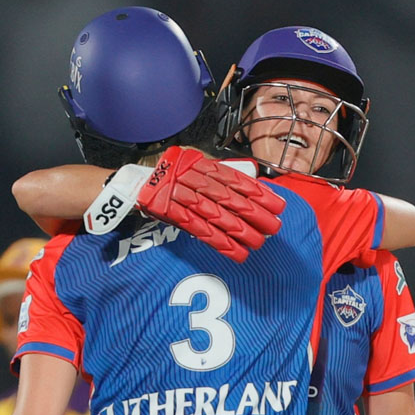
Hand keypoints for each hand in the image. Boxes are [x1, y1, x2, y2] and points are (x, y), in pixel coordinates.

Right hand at [136, 147, 284, 261]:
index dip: (259, 193)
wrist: (136, 183)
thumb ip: (219, 173)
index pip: (236, 180)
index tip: (278, 205)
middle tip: (274, 227)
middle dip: (255, 214)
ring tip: (259, 243)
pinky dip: (220, 242)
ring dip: (241, 232)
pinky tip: (236, 252)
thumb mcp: (195, 163)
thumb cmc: (170, 174)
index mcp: (203, 165)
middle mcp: (195, 179)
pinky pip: (201, 231)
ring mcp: (184, 198)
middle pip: (231, 200)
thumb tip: (252, 184)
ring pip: (218, 217)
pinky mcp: (174, 214)